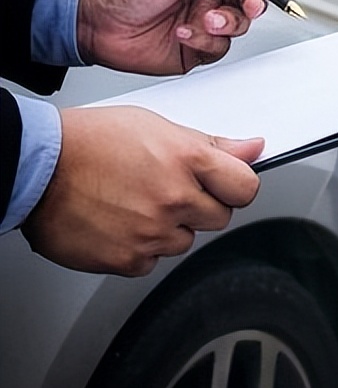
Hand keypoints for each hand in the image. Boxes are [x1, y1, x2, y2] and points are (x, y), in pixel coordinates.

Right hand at [20, 106, 263, 276]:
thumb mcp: (157, 127)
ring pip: (185, 241)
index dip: (236, 186)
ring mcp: (152, 232)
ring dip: (169, 228)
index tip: (226, 185)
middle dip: (201, 206)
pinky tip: (120, 222)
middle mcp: (174, 198)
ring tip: (136, 203)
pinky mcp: (129, 260)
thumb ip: (211, 145)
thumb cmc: (89, 142)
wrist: (36, 168)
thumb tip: (252, 149)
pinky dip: (140, 248)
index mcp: (187, 161)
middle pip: (219, 217)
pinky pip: (153, 261)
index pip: (246, 187)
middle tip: (168, 190)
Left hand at [77, 0, 288, 74]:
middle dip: (249, 4)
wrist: (91, 23)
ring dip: (222, 24)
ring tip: (200, 21)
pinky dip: (203, 42)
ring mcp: (202, 22)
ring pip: (238, 27)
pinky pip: (218, 49)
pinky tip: (182, 33)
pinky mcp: (195, 48)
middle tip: (244, 6)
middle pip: (249, 0)